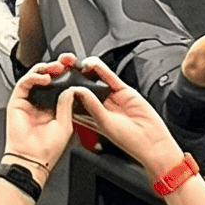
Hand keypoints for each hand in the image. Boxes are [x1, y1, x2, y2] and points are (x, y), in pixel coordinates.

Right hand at [4, 59, 78, 175]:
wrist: (33, 159)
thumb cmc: (48, 149)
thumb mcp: (66, 124)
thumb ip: (67, 105)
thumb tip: (72, 89)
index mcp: (55, 107)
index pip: (61, 85)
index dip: (68, 76)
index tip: (77, 69)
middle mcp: (41, 102)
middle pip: (49, 78)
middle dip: (58, 67)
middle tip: (67, 62)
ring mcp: (29, 100)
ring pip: (36, 77)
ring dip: (47, 69)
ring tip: (57, 68)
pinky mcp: (17, 101)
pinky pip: (24, 83)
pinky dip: (34, 76)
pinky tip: (44, 77)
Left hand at [66, 58, 180, 174]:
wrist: (152, 141)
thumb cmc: (130, 141)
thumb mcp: (105, 124)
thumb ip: (92, 106)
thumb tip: (78, 90)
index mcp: (89, 118)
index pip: (70, 102)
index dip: (61, 92)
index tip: (52, 83)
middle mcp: (98, 106)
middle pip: (80, 87)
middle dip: (70, 77)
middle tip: (61, 68)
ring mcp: (110, 98)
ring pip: (93, 79)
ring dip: (83, 70)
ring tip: (75, 64)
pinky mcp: (122, 91)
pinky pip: (109, 76)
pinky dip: (100, 69)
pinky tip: (92, 64)